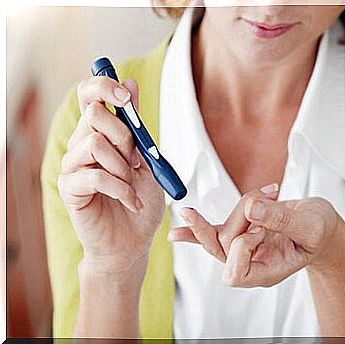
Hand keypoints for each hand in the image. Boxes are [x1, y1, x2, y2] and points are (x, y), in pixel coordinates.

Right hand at [58, 77, 164, 273]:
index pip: (90, 94)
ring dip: (122, 166)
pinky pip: (94, 175)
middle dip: (124, 136)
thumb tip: (130, 81)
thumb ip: (137, 124)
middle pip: (93, 113)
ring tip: (131, 185)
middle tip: (134, 161)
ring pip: (94, 142)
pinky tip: (129, 201)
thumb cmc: (141, 201)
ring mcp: (73, 166)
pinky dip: (120, 189)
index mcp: (101, 133)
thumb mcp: (147, 159)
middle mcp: (82, 144)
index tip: (126, 97)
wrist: (133, 241)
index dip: (104, 86)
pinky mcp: (70, 188)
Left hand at [168, 184, 344, 286]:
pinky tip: (176, 233)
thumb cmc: (319, 229)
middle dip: (239, 219)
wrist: (320, 224)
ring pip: (218, 235)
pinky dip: (197, 229)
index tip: (262, 227)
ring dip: (238, 210)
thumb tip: (252, 207)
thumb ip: (282, 218)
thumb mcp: (309, 224)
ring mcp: (244, 248)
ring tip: (268, 193)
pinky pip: (214, 233)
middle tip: (265, 200)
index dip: (241, 245)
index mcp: (269, 271)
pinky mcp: (240, 231)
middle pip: (223, 248)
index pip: (236, 270)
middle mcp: (252, 263)